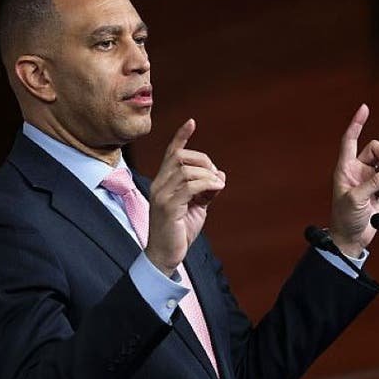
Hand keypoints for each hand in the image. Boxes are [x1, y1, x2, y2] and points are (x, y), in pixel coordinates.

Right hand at [145, 119, 225, 274]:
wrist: (166, 256)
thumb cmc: (180, 232)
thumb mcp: (197, 206)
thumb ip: (206, 189)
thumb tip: (219, 174)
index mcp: (163, 183)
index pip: (171, 154)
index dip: (181, 137)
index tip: (192, 122)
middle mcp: (159, 185)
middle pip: (181, 157)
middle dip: (203, 161)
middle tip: (215, 177)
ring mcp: (161, 195)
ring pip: (186, 170)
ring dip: (208, 175)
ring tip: (217, 187)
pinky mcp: (168, 207)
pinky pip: (189, 186)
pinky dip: (207, 184)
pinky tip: (215, 191)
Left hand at [329, 104, 378, 257]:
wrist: (351, 238)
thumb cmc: (345, 219)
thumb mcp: (357, 199)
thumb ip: (375, 182)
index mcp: (345, 169)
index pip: (349, 140)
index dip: (356, 123)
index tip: (364, 108)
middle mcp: (357, 171)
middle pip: (378, 150)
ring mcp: (370, 179)